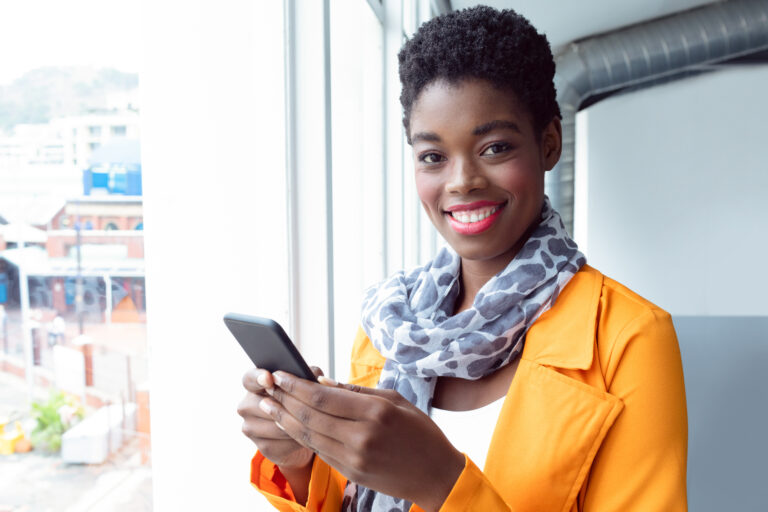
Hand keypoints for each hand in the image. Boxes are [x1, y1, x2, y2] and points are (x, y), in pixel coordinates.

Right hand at [238, 367, 315, 470]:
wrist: (300, 432)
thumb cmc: (301, 399)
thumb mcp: (305, 383)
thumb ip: (306, 375)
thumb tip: (314, 375)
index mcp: (253, 385)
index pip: (249, 378)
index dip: (258, 378)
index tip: (269, 379)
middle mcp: (246, 406)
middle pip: (264, 404)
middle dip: (287, 405)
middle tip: (306, 404)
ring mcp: (251, 427)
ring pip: (275, 425)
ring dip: (296, 424)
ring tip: (313, 421)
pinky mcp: (262, 446)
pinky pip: (282, 443)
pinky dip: (297, 440)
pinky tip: (307, 435)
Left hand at [259, 372, 464, 511]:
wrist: (436, 475)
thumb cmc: (420, 432)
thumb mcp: (395, 400)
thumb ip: (357, 391)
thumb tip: (322, 382)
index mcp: (376, 412)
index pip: (323, 396)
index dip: (296, 385)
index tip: (281, 373)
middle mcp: (362, 436)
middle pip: (310, 415)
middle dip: (284, 399)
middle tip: (267, 385)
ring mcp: (355, 457)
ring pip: (309, 435)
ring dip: (284, 419)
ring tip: (268, 404)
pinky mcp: (351, 472)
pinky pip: (319, 450)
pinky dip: (300, 436)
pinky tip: (288, 425)